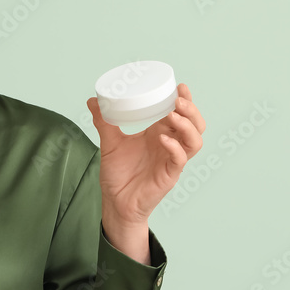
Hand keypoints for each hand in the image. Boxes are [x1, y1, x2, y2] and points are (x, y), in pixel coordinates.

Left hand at [87, 84, 205, 227]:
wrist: (115, 203)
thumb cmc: (118, 175)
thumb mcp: (110, 143)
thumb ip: (103, 122)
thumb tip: (93, 100)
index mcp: (160, 135)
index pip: (181, 114)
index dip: (185, 100)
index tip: (180, 86)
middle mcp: (169, 146)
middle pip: (195, 125)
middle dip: (191, 110)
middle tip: (178, 100)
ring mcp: (171, 161)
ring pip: (195, 141)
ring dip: (188, 126)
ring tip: (173, 115)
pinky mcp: (169, 176)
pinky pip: (180, 160)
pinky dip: (174, 147)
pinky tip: (163, 139)